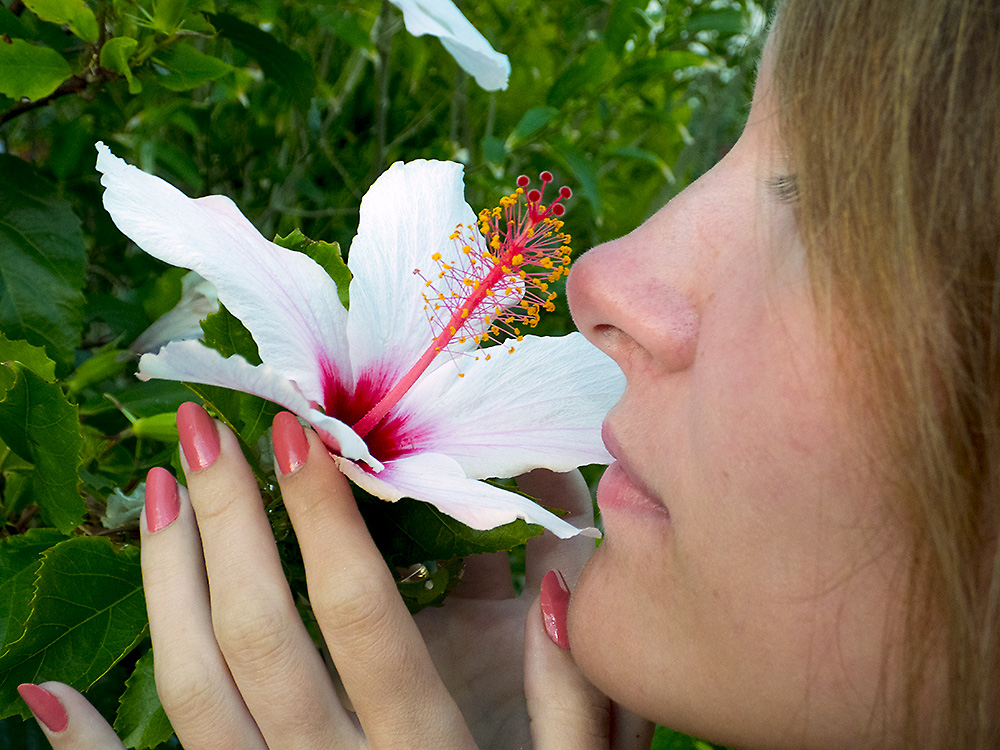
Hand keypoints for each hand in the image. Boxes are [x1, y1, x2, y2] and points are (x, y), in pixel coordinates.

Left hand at [19, 404, 652, 748]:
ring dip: (166, 587)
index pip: (360, 611)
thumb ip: (572, 696)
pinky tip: (42, 690)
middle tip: (203, 434)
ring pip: (193, 694)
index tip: (294, 434)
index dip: (323, 517)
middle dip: (227, 522)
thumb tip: (554, 580)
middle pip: (261, 634)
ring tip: (149, 497)